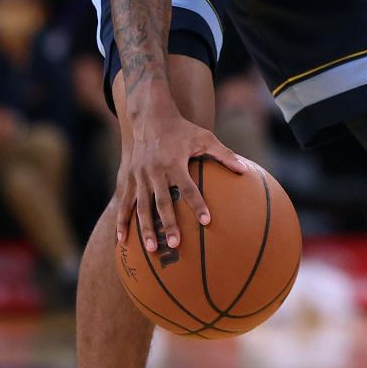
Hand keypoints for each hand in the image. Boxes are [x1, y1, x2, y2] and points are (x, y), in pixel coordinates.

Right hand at [114, 98, 246, 254]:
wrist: (150, 118)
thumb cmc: (182, 130)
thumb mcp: (205, 137)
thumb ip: (224, 155)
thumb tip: (244, 169)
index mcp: (174, 163)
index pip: (188, 188)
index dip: (197, 204)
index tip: (207, 221)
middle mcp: (154, 171)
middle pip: (162, 202)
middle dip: (169, 224)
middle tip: (176, 244)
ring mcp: (138, 176)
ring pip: (141, 207)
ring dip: (146, 229)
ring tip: (152, 249)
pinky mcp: (128, 178)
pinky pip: (124, 203)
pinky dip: (122, 221)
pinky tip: (122, 239)